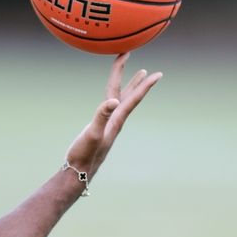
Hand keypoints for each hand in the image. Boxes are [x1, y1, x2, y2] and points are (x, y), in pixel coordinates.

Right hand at [65, 52, 162, 178]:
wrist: (79, 171)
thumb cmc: (84, 154)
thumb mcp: (92, 134)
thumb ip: (101, 116)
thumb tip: (113, 101)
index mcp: (116, 120)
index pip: (133, 99)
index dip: (144, 85)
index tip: (157, 74)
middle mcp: (116, 120)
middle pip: (129, 95)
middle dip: (136, 78)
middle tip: (145, 66)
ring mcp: (109, 123)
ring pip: (122, 99)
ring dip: (130, 85)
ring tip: (140, 74)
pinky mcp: (101, 126)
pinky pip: (112, 105)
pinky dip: (115, 95)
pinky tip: (115, 96)